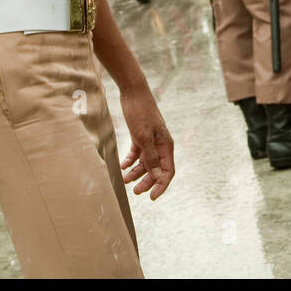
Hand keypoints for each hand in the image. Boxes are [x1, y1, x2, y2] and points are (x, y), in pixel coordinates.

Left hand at [118, 84, 174, 199]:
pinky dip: (130, 161)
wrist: (133, 92)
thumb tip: (157, 175)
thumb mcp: (143, 137)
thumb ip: (150, 157)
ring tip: (125, 179)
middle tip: (135, 191)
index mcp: (166, 146)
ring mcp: (150, 141)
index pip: (168, 171)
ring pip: (145, 162)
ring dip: (136, 172)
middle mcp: (160, 145)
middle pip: (156, 169)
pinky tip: (123, 166)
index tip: (152, 197)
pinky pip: (137, 153)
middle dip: (147, 181)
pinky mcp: (140, 136)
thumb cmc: (140, 113)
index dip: (161, 185)